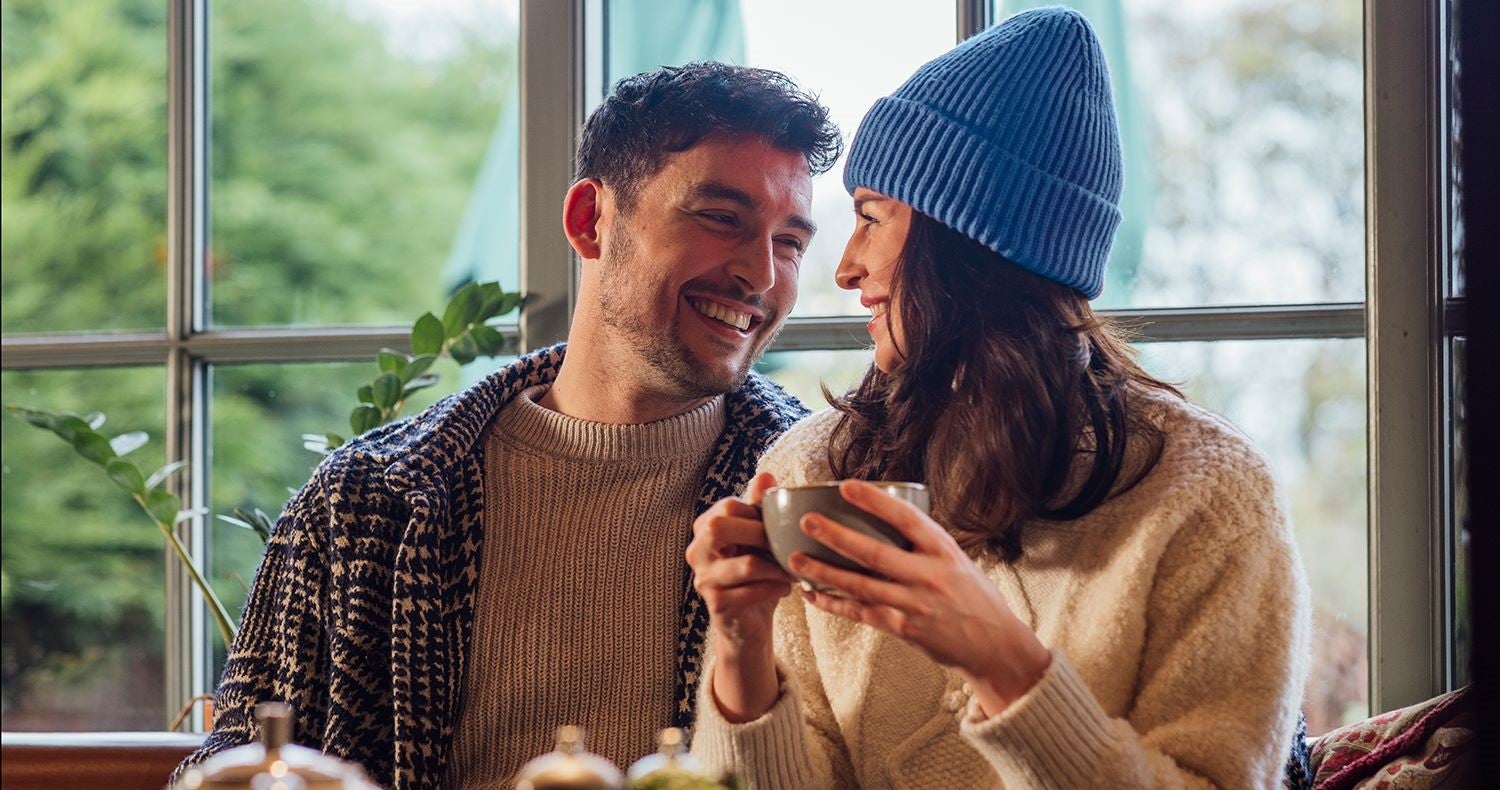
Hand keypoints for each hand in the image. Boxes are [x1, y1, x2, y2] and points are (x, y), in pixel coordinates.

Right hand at [685, 472, 793, 720]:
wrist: (747, 623)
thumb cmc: (755, 574)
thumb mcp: (758, 538)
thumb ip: (759, 508)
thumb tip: (766, 475)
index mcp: (704, 529)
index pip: (727, 507)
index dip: (756, 513)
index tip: (778, 526)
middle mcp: (696, 551)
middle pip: (720, 527)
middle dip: (760, 534)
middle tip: (786, 545)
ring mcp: (703, 579)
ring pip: (746, 564)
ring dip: (778, 566)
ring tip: (794, 569)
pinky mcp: (717, 605)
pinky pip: (752, 591)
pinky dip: (776, 588)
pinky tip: (786, 588)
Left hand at [790, 480, 1051, 715]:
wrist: (995, 646)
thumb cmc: (974, 596)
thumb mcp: (957, 560)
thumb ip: (924, 544)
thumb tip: (886, 515)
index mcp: (944, 551)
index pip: (907, 519)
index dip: (874, 501)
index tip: (845, 485)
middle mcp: (929, 576)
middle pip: (875, 553)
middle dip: (837, 536)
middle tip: (807, 521)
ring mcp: (915, 605)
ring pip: (860, 586)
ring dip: (824, 573)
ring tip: (795, 559)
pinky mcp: (904, 630)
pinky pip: (861, 614)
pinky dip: (834, 604)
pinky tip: (811, 595)